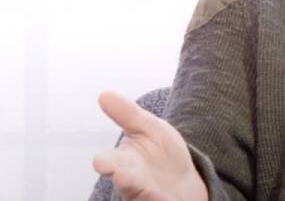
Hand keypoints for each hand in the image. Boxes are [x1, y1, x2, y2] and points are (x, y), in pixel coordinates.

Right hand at [93, 91, 207, 200]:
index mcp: (123, 160)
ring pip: (139, 193)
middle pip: (124, 181)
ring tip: (133, 180)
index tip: (101, 162)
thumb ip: (127, 114)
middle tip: (121, 174)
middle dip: (123, 178)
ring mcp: (145, 194)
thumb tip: (104, 94)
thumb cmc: (160, 153)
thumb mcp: (148, 128)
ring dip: (139, 188)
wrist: (184, 179)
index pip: (109, 162)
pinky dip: (161, 199)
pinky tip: (167, 196)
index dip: (106, 163)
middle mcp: (130, 180)